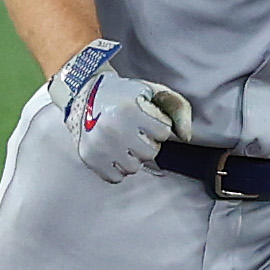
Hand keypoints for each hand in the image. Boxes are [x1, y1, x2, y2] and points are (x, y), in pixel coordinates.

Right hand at [54, 39, 189, 183]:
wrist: (84, 94)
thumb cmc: (123, 94)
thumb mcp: (152, 92)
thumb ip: (178, 109)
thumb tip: (186, 137)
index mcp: (129, 110)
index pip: (164, 132)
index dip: (158, 124)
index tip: (145, 117)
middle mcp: (113, 129)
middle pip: (151, 152)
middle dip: (146, 142)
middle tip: (134, 130)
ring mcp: (100, 146)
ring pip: (134, 168)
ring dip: (133, 157)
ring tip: (124, 141)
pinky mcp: (90, 158)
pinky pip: (116, 177)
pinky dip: (117, 167)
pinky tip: (113, 152)